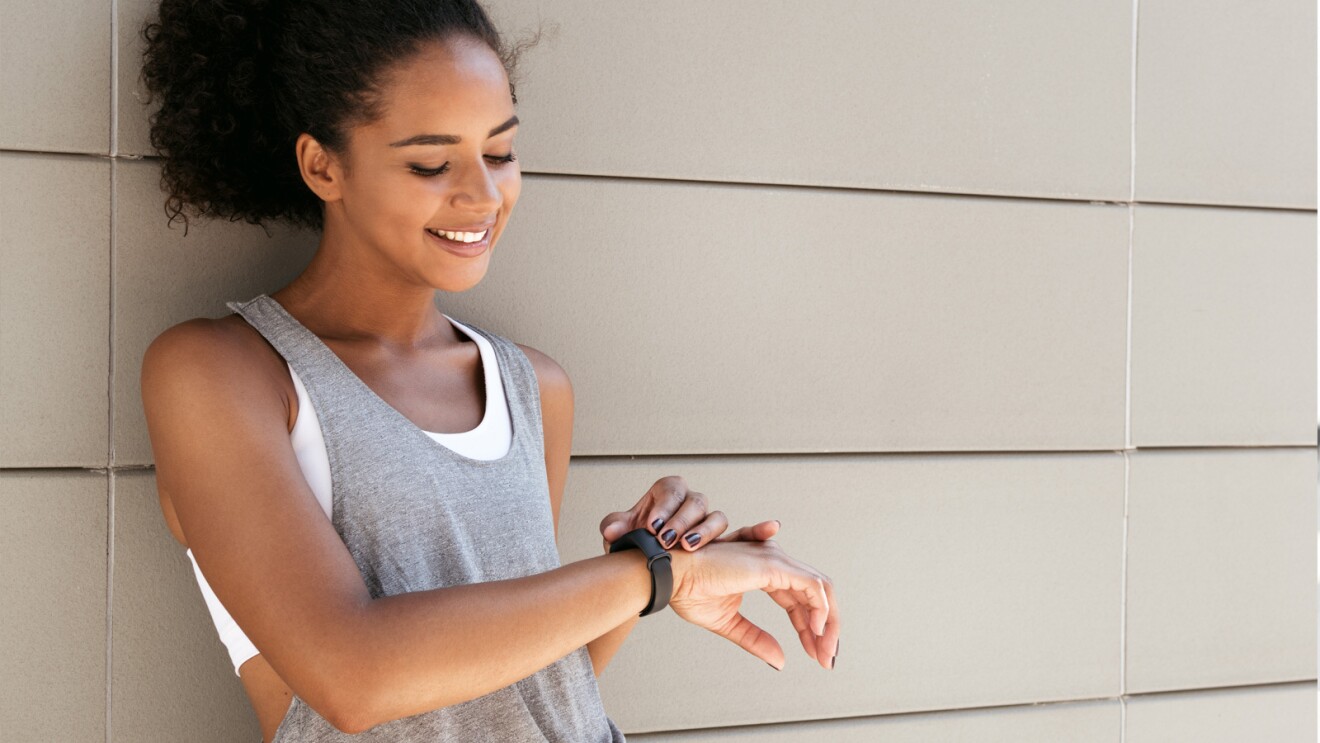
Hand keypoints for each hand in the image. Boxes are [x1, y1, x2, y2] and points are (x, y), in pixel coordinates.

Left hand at [600, 475, 777, 552]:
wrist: (646, 566)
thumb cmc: (635, 543)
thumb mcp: (621, 534)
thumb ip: (615, 527)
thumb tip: (612, 529)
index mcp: (667, 492)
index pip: (671, 490)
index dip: (664, 507)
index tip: (653, 526)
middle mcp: (690, 502)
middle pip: (696, 503)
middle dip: (683, 521)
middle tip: (669, 539)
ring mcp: (706, 521)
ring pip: (715, 519)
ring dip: (704, 534)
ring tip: (689, 547)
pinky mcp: (721, 542)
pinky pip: (743, 533)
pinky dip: (758, 531)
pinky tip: (772, 529)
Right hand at [666, 539, 838, 671]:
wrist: (671, 576)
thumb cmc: (689, 591)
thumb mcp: (729, 624)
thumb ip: (756, 639)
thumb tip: (781, 661)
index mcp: (764, 572)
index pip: (800, 600)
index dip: (810, 628)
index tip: (815, 654)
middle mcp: (774, 561)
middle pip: (816, 594)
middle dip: (826, 628)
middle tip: (827, 658)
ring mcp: (775, 560)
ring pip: (821, 588)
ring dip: (829, 622)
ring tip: (825, 651)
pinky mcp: (773, 565)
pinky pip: (812, 586)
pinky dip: (821, 609)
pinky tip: (815, 633)